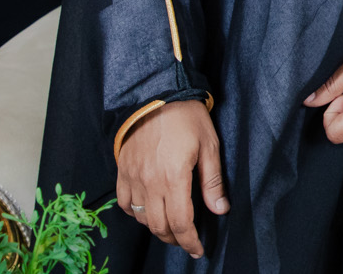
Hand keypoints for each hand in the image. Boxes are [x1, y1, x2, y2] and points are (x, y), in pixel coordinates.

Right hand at [114, 100, 228, 256]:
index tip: (198, 250)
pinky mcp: (122, 170)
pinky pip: (124, 203)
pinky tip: (147, 211)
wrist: (155, 93)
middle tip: (187, 241)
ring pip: (141, 218)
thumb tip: (220, 209)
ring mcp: (133, 177)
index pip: (181, 222)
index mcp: (174, 177)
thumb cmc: (186, 116)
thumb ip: (212, 181)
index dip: (190, 241)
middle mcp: (150, 182)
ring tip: (171, 227)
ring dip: (156, 227)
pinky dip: (135, 213)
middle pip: (160, 226)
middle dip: (175, 239)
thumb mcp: (209, 145)